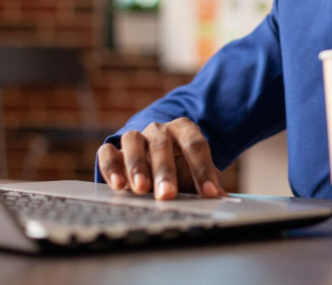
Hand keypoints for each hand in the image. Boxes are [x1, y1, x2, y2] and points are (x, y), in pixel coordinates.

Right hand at [96, 117, 227, 200]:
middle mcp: (159, 129)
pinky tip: (118, 185)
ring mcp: (136, 136)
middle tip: (168, 195)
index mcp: (184, 130)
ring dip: (137, 165)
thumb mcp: (195, 172)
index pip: (196, 145)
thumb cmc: (180, 165)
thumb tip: (224, 200)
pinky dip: (111, 166)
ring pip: (133, 141)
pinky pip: (107, 152)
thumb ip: (208, 184)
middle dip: (165, 171)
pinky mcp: (114, 147)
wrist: (154, 152)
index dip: (203, 169)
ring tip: (141, 189)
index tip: (210, 194)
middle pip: (162, 144)